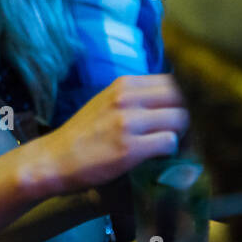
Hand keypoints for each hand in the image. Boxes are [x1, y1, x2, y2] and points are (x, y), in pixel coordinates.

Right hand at [28, 75, 188, 196]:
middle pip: (182, 99)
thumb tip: (171, 102)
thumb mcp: (107, 101)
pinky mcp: (129, 148)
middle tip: (182, 135)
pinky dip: (170, 151)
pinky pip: (169, 143)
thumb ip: (136, 97)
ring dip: (182, 136)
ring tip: (171, 147)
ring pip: (180, 119)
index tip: (179, 117)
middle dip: (187, 117)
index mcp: (124, 84)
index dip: (182, 101)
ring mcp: (128, 122)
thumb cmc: (83, 133)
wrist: (54, 159)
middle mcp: (127, 98)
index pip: (173, 82)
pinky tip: (158, 157)